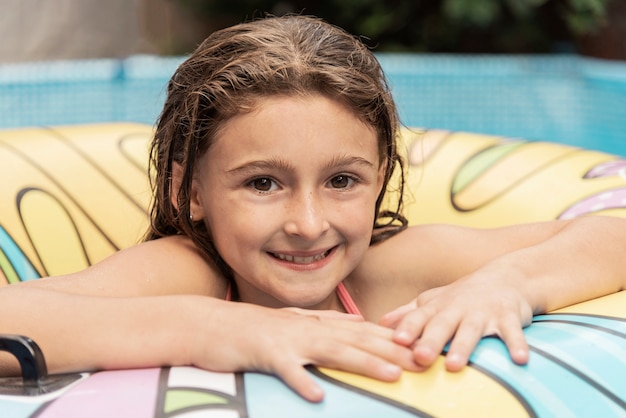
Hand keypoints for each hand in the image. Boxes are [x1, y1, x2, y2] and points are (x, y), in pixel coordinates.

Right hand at [188, 301, 419, 401]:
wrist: (210, 324)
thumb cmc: (253, 328)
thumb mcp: (294, 320)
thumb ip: (327, 320)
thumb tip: (357, 321)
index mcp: (316, 324)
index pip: (362, 332)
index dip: (394, 340)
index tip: (423, 349)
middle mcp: (308, 328)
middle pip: (357, 341)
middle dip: (392, 351)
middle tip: (423, 362)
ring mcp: (287, 339)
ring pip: (331, 351)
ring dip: (362, 363)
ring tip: (392, 376)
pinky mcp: (264, 353)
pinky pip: (286, 371)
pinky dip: (301, 381)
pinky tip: (318, 397)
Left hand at [379, 273, 532, 371]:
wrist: (506, 276)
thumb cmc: (463, 295)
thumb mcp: (434, 301)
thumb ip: (409, 313)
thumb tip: (381, 323)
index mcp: (438, 307)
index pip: (419, 318)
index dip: (407, 328)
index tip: (395, 341)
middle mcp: (458, 308)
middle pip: (442, 326)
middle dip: (431, 341)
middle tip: (420, 357)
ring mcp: (484, 312)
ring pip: (472, 331)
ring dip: (463, 347)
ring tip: (454, 365)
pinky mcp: (508, 317)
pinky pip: (512, 332)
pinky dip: (516, 344)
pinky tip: (518, 359)